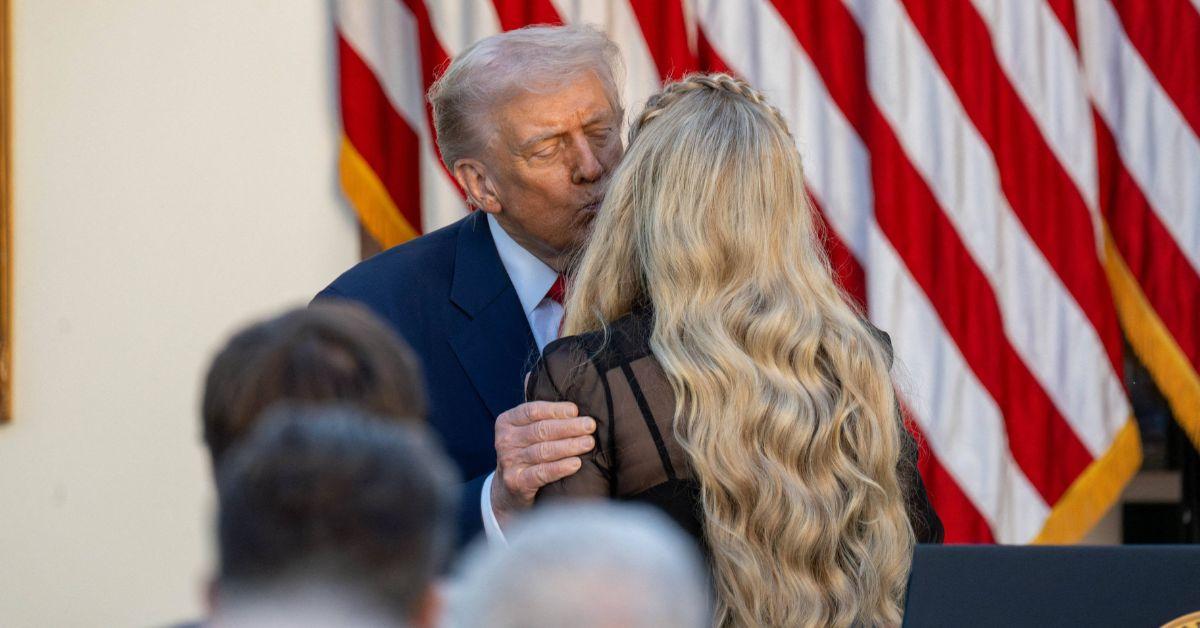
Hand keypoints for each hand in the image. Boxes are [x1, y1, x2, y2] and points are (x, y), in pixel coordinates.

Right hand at [491, 400, 595, 524]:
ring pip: (543, 451)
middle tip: (590, 426)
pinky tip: (576, 463)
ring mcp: (509, 462)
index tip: (575, 411)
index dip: (555, 410)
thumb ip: (544, 417)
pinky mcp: (516, 482)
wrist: (509, 490)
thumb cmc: (526, 453)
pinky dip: (560, 467)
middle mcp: (505, 440)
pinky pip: (542, 473)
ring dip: (569, 445)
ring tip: (588, 443)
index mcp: (507, 422)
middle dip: (569, 427)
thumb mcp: (526, 431)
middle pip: (540, 430)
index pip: (532, 411)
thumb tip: (575, 409)